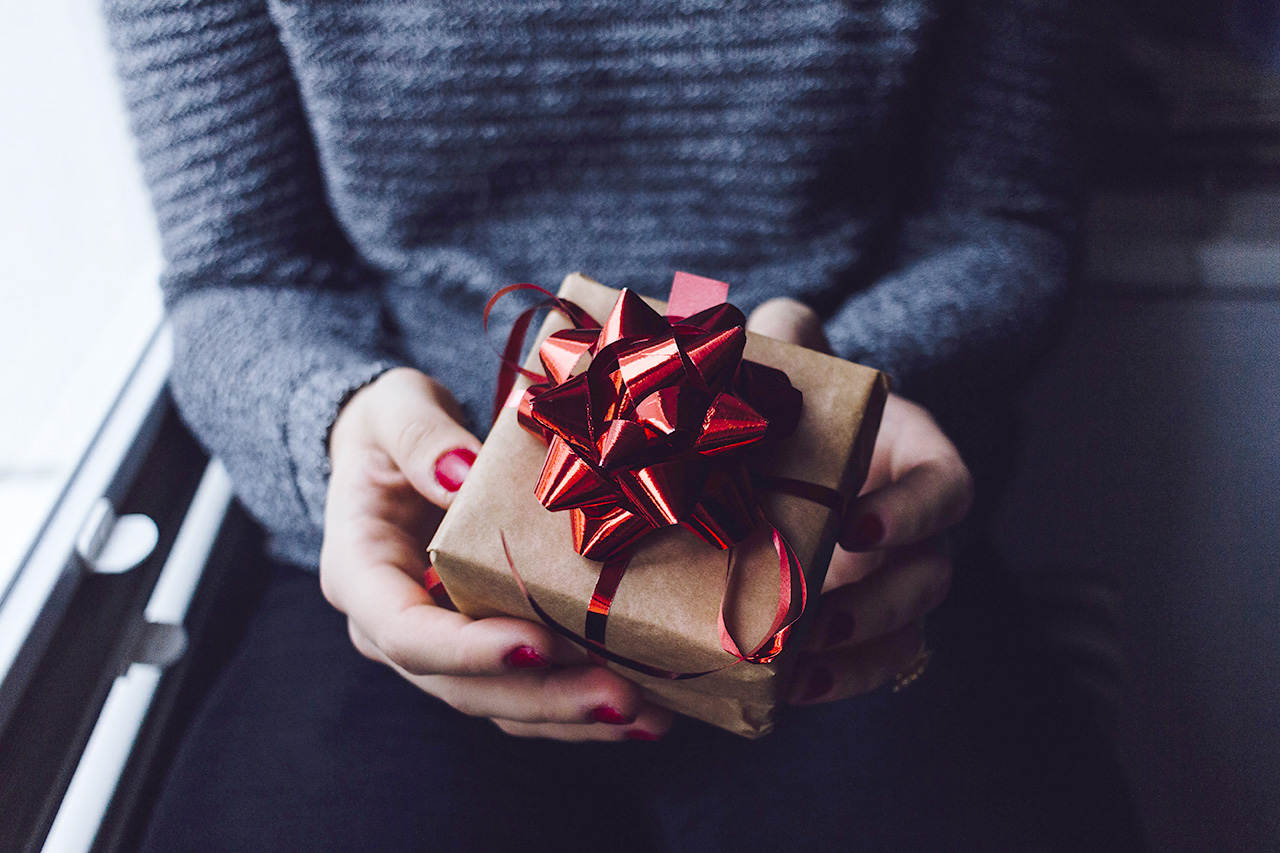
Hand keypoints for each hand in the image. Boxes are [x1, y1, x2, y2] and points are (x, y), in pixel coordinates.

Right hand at [320, 367, 673, 740]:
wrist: (398, 450)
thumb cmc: (392, 427)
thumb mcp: (394, 409)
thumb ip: (420, 437)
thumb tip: (460, 472)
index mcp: (360, 573)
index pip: (404, 631)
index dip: (468, 650)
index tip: (538, 644)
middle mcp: (393, 628)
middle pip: (462, 687)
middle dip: (545, 698)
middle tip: (621, 697)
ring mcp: (440, 646)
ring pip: (500, 703)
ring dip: (573, 716)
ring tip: (646, 716)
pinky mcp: (483, 648)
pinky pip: (527, 690)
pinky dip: (579, 706)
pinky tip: (642, 709)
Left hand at [745, 299, 972, 703]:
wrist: (779, 460)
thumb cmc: (797, 409)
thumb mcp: (794, 370)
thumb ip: (790, 339)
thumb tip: (775, 321)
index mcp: (914, 460)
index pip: (946, 487)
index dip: (912, 511)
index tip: (857, 526)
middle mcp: (916, 528)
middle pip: (930, 575)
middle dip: (880, 601)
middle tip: (817, 614)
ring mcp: (891, 582)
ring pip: (907, 631)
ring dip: (858, 654)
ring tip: (798, 666)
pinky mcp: (860, 624)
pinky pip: (870, 665)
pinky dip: (838, 681)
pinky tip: (789, 691)